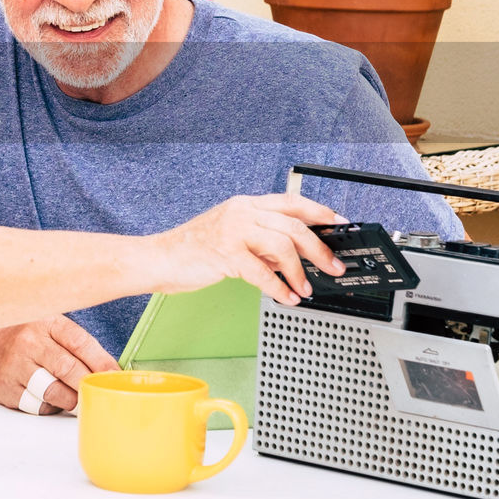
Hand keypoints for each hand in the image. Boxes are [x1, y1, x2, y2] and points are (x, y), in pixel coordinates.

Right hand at [0, 316, 118, 413]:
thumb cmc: (30, 341)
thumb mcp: (51, 329)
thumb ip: (78, 345)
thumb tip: (113, 371)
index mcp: (46, 323)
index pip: (79, 342)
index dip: (101, 361)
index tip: (116, 376)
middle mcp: (28, 341)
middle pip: (67, 368)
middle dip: (87, 384)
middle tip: (98, 392)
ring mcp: (14, 365)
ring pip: (53, 391)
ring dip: (71, 399)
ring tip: (75, 396)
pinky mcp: (5, 388)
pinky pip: (37, 405)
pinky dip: (49, 406)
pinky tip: (48, 396)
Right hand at [159, 192, 345, 305]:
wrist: (159, 258)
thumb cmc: (192, 250)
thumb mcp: (231, 237)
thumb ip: (261, 242)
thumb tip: (292, 256)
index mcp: (245, 205)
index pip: (291, 202)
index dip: (320, 212)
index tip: (339, 224)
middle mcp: (241, 212)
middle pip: (294, 224)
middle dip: (320, 248)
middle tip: (333, 267)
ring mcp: (233, 230)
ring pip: (282, 245)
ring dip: (300, 271)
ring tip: (305, 288)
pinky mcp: (225, 252)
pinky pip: (262, 272)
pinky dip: (279, 287)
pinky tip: (286, 297)